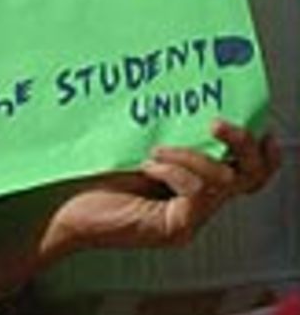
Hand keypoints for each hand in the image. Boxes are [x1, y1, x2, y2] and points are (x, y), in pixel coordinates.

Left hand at [0, 120, 279, 298]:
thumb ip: (158, 125)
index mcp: (190, 179)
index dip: (259, 150)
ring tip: (155, 149)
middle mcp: (197, 202)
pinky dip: (178, 172)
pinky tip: (150, 163)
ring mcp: (189, 218)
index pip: (243, 169)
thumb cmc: (82, 172)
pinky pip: (199, 195)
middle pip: (249, 177)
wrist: (54, 204)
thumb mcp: (128, 140)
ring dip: (194, 158)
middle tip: (216, 123)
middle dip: (243, 146)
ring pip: (225, 183)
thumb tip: (174, 86)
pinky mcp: (175, 228)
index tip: (261, 124)